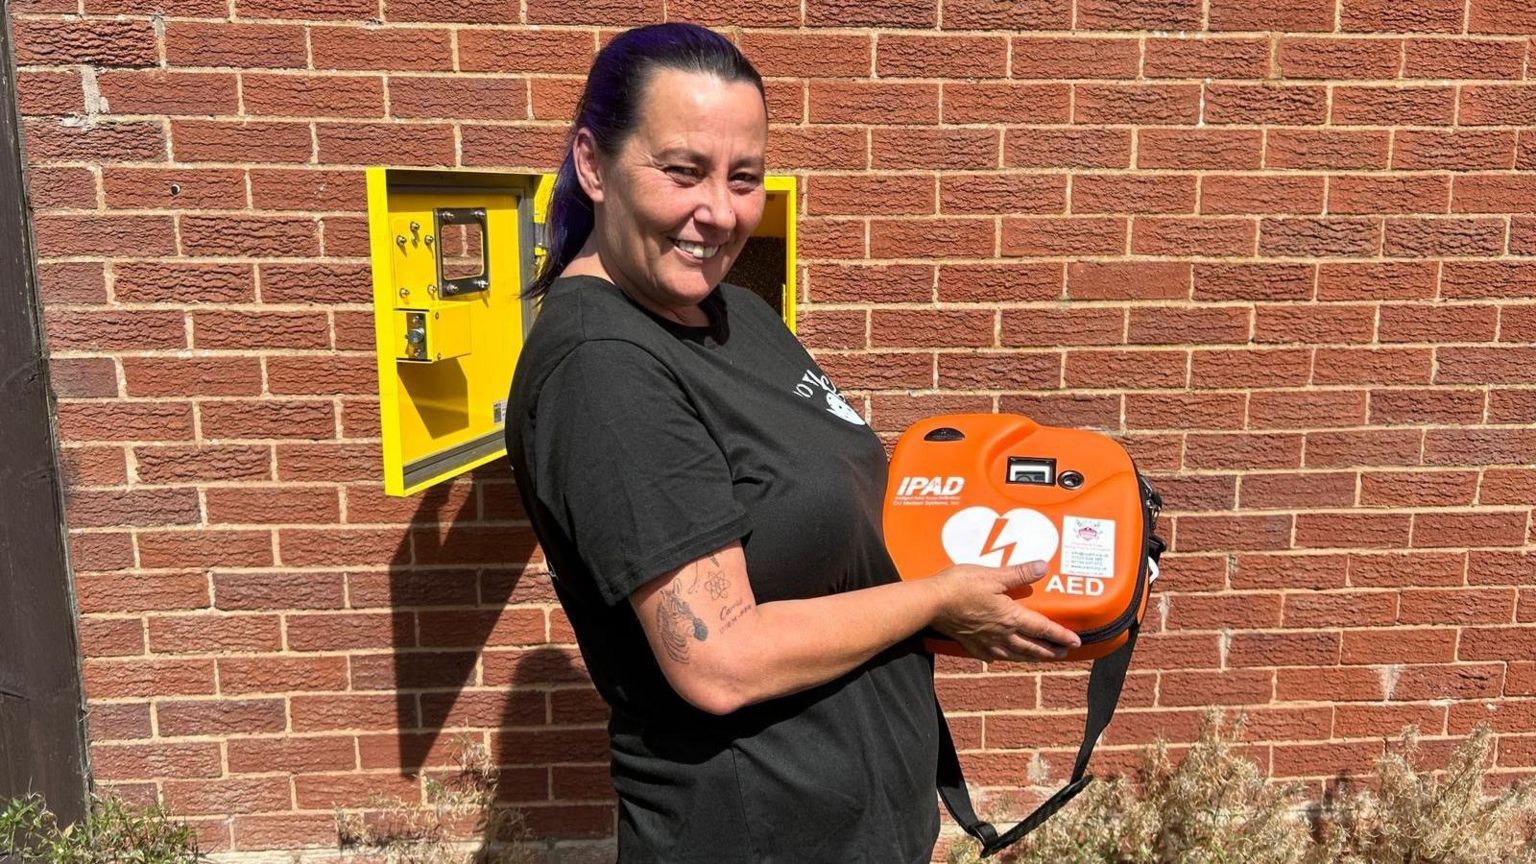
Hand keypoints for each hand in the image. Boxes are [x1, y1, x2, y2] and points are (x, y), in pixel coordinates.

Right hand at [929, 562, 1081, 661]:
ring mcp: (986, 643)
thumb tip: (1042, 567)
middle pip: (1032, 647)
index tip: (1076, 642)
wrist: (931, 603)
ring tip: (1040, 658)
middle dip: (1050, 651)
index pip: (1043, 629)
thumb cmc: (960, 586)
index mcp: (1010, 617)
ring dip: (1031, 657)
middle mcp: (1002, 634)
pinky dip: (1004, 657)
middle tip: (1063, 654)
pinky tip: (1003, 656)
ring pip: (1015, 654)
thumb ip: (1018, 574)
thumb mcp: (992, 575)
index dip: (1061, 635)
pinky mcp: (971, 645)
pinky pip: (994, 656)